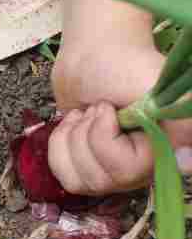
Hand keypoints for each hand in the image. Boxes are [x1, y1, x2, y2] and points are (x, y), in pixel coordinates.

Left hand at [48, 41, 191, 195]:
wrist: (94, 58)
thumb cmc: (127, 66)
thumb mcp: (158, 85)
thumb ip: (181, 116)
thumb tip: (185, 162)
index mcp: (167, 152)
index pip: (130, 170)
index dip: (107, 143)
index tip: (109, 110)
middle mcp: (144, 171)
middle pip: (103, 179)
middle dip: (90, 132)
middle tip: (100, 106)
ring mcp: (115, 175)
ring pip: (81, 181)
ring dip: (75, 137)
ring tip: (89, 114)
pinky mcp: (88, 172)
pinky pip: (64, 176)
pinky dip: (60, 144)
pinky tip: (75, 124)